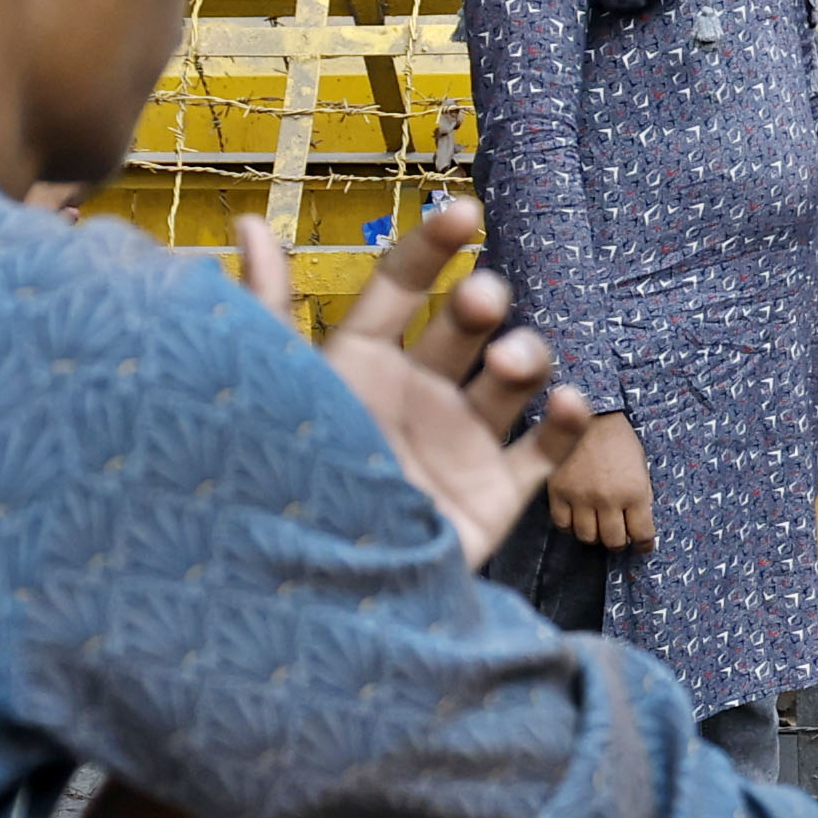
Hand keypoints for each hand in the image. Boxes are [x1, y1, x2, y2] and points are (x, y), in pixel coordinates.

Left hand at [232, 199, 587, 569]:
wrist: (320, 605)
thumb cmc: (292, 488)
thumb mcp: (279, 391)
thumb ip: (268, 310)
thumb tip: (247, 222)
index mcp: (363, 365)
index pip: (402, 288)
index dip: (431, 247)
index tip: (463, 212)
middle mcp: (416, 395)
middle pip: (465, 327)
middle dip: (482, 304)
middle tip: (483, 300)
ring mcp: (462, 442)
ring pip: (512, 377)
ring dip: (524, 355)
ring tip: (512, 362)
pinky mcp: (497, 492)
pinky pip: (546, 451)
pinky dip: (568, 426)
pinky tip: (570, 405)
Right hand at [549, 406, 654, 550]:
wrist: (586, 412)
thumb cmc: (618, 438)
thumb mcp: (640, 465)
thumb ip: (640, 495)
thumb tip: (639, 524)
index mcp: (634, 491)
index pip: (642, 535)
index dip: (644, 544)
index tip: (643, 545)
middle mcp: (608, 499)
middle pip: (613, 541)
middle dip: (619, 541)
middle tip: (618, 535)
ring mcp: (580, 497)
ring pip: (587, 537)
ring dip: (594, 535)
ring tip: (596, 525)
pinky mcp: (557, 491)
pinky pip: (563, 525)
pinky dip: (570, 526)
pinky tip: (576, 517)